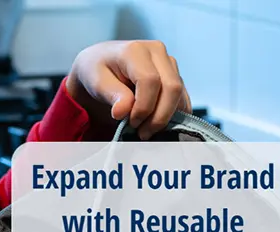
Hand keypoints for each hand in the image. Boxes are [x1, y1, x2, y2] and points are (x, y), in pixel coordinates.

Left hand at [66, 40, 191, 139]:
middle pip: (172, 87)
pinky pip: (183, 97)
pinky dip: (174, 115)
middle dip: (159, 116)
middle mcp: (156, 51)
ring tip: (147, 130)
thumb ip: (112, 95)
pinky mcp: (175, 74)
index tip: (132, 123)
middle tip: (143, 133)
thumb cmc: (97, 71)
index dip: (144, 107)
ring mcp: (168, 62)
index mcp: (135, 50)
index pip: (150, 81)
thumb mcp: (96, 82)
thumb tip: (124, 111)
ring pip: (180, 94)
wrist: (102, 63)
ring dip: (167, 117)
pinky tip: (157, 124)